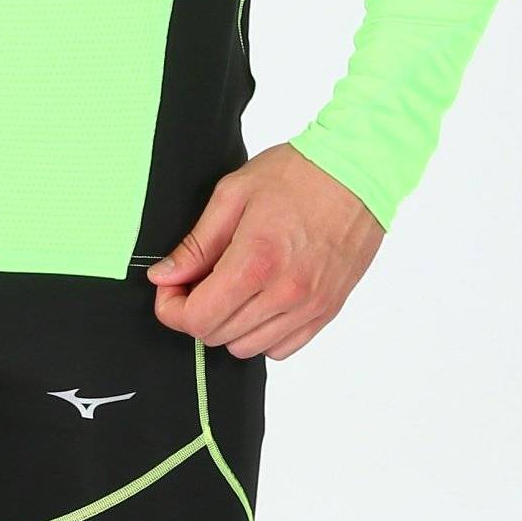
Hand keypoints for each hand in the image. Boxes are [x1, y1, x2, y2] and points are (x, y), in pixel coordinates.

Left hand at [146, 142, 384, 359]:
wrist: (357, 172)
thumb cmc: (296, 174)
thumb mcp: (232, 194)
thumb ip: (197, 243)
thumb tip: (163, 276)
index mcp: (255, 262)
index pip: (198, 318)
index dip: (171, 307)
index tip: (170, 286)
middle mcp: (284, 294)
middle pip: (218, 336)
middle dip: (196, 312)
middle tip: (197, 278)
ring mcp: (309, 308)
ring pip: (249, 348)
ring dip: (228, 324)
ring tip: (230, 286)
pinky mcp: (327, 311)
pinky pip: (283, 348)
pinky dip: (262, 333)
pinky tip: (259, 298)